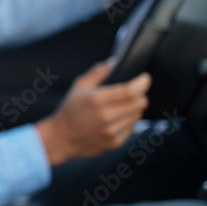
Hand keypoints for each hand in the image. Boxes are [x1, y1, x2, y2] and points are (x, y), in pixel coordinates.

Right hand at [35, 60, 149, 165]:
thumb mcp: (79, 86)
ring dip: (133, 108)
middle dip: (140, 95)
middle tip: (132, 92)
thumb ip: (98, 72)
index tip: (145, 78)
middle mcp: (106, 116)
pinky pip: (132, 128)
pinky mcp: (115, 143)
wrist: (62, 137)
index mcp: (96, 100)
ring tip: (120, 107)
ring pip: (138, 115)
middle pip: (139, 103)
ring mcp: (111, 131)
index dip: (142, 83)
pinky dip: (128, 121)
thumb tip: (115, 62)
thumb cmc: (70, 109)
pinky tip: (115, 120)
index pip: (130, 91)